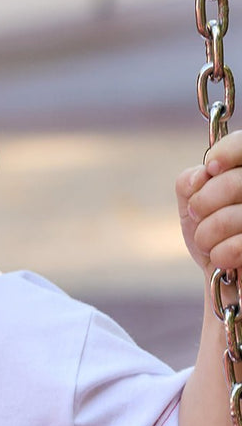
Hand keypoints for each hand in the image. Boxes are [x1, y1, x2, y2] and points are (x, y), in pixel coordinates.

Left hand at [177, 129, 241, 273]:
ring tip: (209, 241)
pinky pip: (236, 247)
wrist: (222, 274)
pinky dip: (219, 255)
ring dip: (206, 236)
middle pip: (232, 183)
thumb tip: (202, 174)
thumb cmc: (210, 232)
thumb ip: (190, 181)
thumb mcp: (191, 203)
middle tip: (198, 217)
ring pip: (230, 218)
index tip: (210, 170)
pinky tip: (223, 259)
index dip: (225, 152)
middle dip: (202, 204)